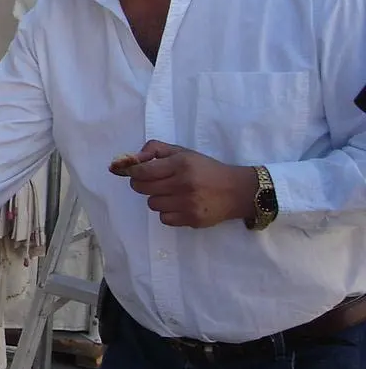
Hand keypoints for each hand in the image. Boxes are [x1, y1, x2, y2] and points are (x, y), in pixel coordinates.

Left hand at [121, 140, 257, 227]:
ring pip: (152, 204)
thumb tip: (131, 159)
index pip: (142, 171)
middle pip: (142, 188)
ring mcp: (188, 203)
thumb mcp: (183, 152)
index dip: (133, 172)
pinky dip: (167, 213)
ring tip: (171, 194)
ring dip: (157, 199)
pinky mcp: (192, 219)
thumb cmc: (206, 169)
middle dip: (142, 184)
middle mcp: (183, 183)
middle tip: (152, 182)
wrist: (237, 191)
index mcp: (181, 164)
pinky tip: (179, 205)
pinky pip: (164, 218)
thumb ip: (155, 149)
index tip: (135, 172)